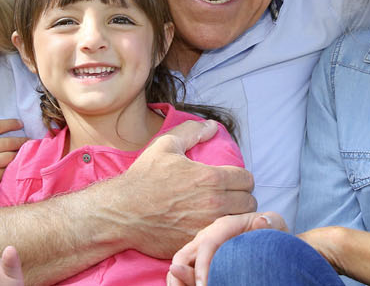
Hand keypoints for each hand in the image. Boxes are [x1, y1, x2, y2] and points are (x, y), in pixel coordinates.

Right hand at [0, 119, 25, 205]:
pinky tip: (16, 167)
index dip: (11, 124)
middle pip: (7, 142)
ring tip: (27, 153)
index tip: (20, 124)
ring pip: (9, 157)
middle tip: (30, 140)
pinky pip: (4, 172)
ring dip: (19, 154)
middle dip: (21, 140)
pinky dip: (11, 169)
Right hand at [117, 120, 255, 258]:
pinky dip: (222, 236)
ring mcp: (207, 227)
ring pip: (240, 224)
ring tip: (223, 215)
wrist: (121, 212)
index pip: (247, 180)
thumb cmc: (142, 179)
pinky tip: (212, 231)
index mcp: (211, 178)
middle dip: (241, 199)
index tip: (232, 182)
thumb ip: (192, 132)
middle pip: (249, 203)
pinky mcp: (199, 244)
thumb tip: (213, 126)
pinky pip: (223, 241)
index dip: (241, 179)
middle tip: (229, 199)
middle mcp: (214, 203)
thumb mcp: (165, 146)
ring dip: (235, 218)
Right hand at [168, 212, 285, 285]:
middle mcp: (208, 235)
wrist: (268, 235)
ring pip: (180, 264)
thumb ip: (271, 223)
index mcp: (224, 225)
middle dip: (181, 277)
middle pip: (183, 255)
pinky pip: (185, 270)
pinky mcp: (200, 257)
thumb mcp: (276, 225)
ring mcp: (201, 246)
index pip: (207, 245)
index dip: (203, 267)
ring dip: (178, 280)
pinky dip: (182, 281)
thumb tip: (260, 221)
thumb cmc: (271, 232)